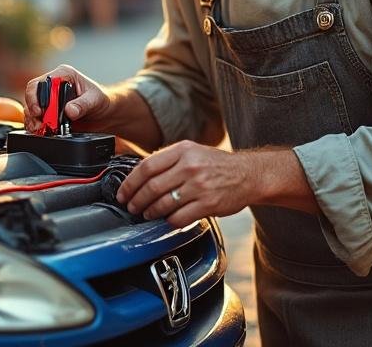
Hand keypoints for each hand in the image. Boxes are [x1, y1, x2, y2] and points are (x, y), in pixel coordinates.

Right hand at [23, 64, 109, 133]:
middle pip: (32, 96)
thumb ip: (83, 104)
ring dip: (34, 121)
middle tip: (41, 124)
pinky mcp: (49, 113)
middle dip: (34, 112)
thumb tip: (70, 110)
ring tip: (43, 130)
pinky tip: (43, 132)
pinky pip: (35, 119)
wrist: (104, 114)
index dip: (36, 97)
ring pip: (31, 109)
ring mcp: (49, 100)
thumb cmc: (100, 100)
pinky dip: (37, 127)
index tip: (40, 111)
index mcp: (63, 75)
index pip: (41, 82)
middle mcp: (53, 86)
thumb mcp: (95, 100)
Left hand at [115, 141, 256, 227]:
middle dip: (137, 200)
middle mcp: (190, 166)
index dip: (130, 183)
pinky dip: (169, 221)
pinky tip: (167, 220)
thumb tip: (140, 174)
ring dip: (151, 212)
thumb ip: (169, 160)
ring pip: (163, 204)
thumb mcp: (193, 151)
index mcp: (183, 151)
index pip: (147, 166)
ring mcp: (199, 186)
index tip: (123, 193)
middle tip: (132, 207)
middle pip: (152, 187)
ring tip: (147, 214)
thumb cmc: (217, 165)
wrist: (249, 174)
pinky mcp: (208, 204)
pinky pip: (180, 217)